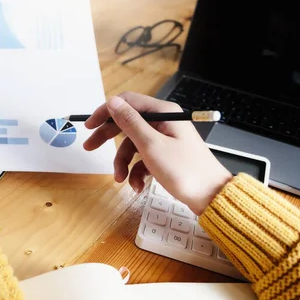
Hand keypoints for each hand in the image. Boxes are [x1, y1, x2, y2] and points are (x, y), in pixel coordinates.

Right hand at [84, 92, 231, 214]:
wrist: (210, 196)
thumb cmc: (185, 171)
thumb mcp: (151, 146)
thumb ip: (130, 123)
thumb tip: (113, 102)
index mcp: (163, 113)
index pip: (127, 102)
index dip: (105, 112)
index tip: (89, 125)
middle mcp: (164, 121)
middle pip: (127, 124)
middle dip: (108, 139)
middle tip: (90, 148)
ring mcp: (165, 138)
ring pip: (132, 144)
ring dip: (124, 163)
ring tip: (121, 180)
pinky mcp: (165, 154)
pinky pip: (142, 158)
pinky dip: (136, 171)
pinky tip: (137, 185)